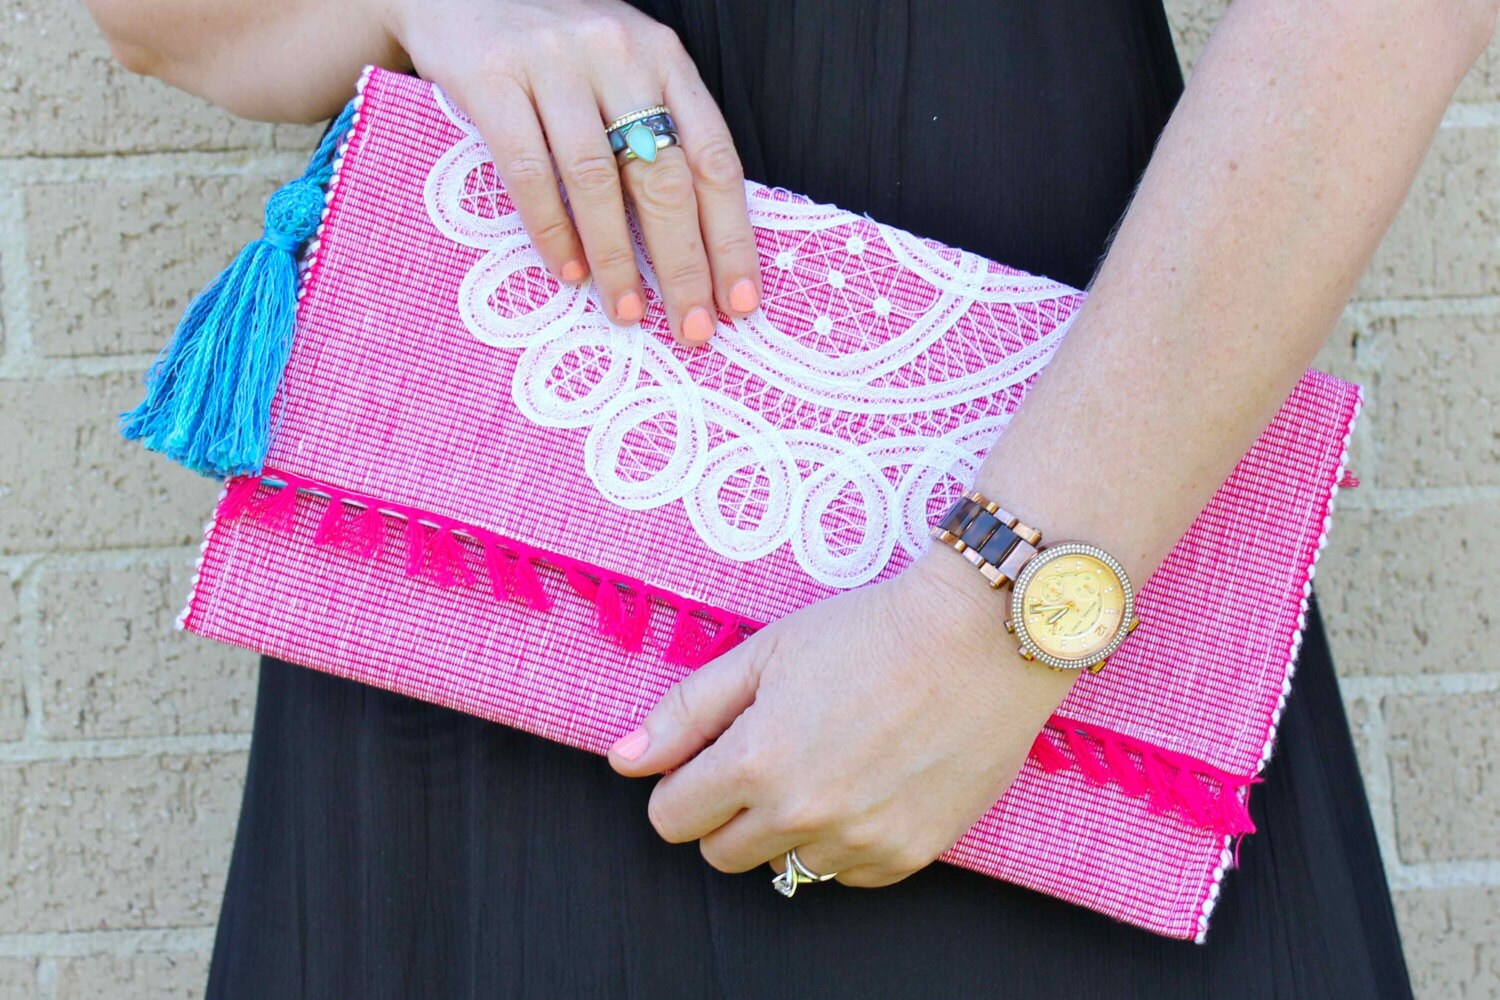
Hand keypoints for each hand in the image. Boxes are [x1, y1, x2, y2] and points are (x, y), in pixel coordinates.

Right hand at [383, 0, 760, 344]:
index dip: (732, 237)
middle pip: (665, 177)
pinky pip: (529, 169)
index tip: (740, 300)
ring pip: (597, 180)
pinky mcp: (492, 77)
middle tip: (692, 328)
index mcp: (664, 58)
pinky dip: (550, 229)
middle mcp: (618, 55)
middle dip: (685, 265)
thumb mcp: (622, 67)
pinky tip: (567, 271)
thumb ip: (659, 127)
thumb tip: (700, 239)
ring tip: (626, 312)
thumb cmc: (554, 47)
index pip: (715, 158)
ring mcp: (554, 64)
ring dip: (616, 258)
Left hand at [607, 549, 1078, 885]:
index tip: (708, 759)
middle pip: (721, 854)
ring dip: (788, 828)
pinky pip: (847, 875)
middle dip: (727, 812)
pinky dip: (844, 842)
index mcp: (755, 763)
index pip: (672, 818)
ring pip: (785, 868)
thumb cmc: (870, 631)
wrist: (981, 637)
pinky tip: (865, 786)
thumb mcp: (765, 653)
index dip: (681, 784)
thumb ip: (686, 710)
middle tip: (768, 756)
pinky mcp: (911, 853)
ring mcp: (860, 840)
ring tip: (826, 763)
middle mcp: (803, 814)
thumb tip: (624, 758)